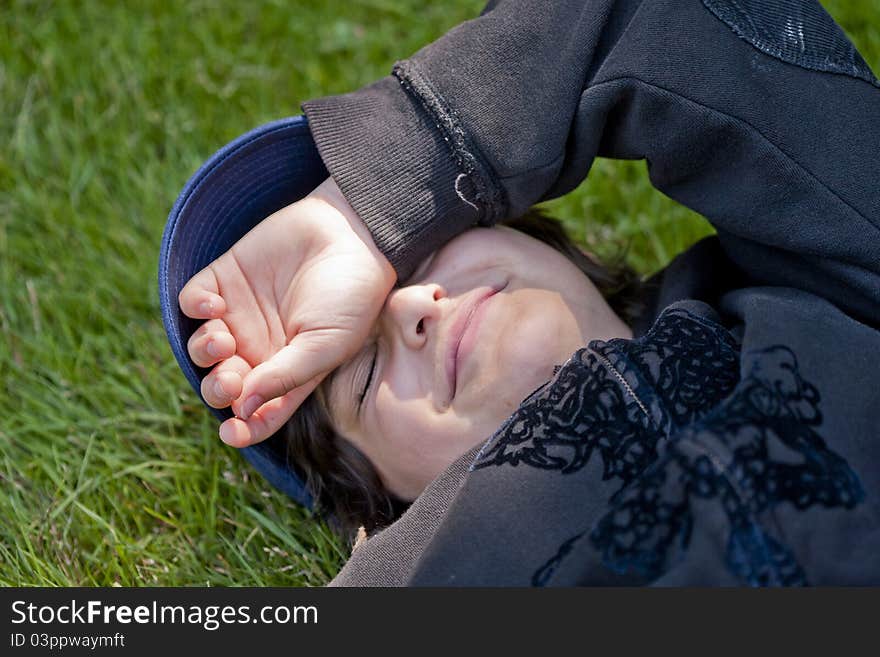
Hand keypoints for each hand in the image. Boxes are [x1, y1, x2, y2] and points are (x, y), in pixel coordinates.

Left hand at [178, 177, 396, 446]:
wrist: (353, 233)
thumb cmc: (351, 296)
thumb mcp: (327, 345)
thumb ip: (286, 377)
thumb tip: (242, 410)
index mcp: (288, 372)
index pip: (258, 412)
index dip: (241, 429)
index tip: (232, 431)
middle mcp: (261, 347)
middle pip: (223, 384)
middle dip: (218, 388)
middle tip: (231, 377)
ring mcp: (241, 313)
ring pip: (201, 347)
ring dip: (203, 351)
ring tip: (220, 338)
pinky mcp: (226, 277)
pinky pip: (193, 301)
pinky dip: (195, 307)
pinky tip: (214, 304)